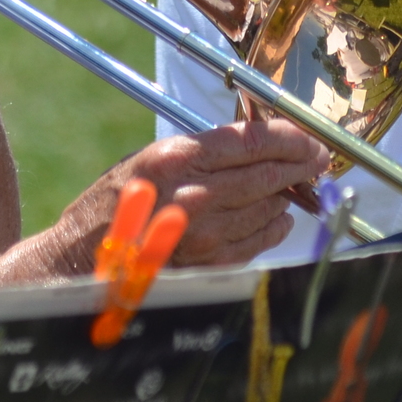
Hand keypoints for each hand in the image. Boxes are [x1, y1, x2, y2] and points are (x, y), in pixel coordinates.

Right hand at [50, 118, 330, 271]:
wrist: (85, 259)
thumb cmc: (116, 204)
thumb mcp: (150, 158)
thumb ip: (202, 151)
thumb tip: (256, 144)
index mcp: (177, 158)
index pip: (253, 141)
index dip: (291, 138)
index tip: (309, 139)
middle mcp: (194, 194)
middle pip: (269, 174)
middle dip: (301, 165)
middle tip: (317, 160)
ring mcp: (205, 233)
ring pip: (269, 207)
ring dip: (286, 195)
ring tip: (292, 186)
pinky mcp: (210, 262)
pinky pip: (259, 240)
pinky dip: (274, 226)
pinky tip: (277, 217)